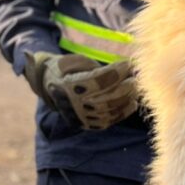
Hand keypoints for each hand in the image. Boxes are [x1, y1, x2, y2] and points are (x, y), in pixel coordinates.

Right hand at [23, 51, 138, 129]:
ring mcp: (80, 116)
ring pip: (109, 111)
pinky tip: (132, 103)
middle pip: (105, 98)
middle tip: (135, 78)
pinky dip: (123, 113)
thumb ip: (93, 66)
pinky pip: (108, 121)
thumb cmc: (65, 68)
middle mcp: (73, 104)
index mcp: (68, 85)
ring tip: (135, 88)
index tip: (128, 63)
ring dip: (126, 100)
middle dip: (124, 87)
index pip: (97, 80)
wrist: (49, 86)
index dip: (115, 72)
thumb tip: (119, 70)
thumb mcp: (73, 60)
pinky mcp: (86, 124)